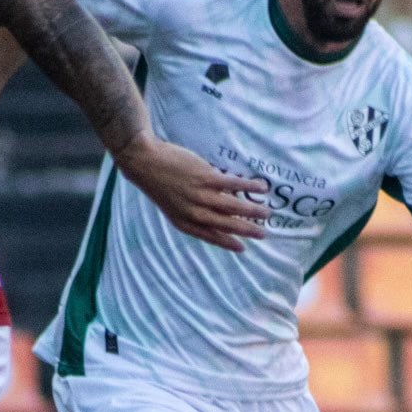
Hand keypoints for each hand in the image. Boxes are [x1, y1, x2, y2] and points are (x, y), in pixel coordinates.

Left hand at [115, 133, 267, 252]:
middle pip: (225, 224)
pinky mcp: (205, 178)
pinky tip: (261, 188)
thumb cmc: (159, 183)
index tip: (242, 248)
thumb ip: (191, 211)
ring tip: (267, 213)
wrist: (144, 163)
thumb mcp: (172, 205)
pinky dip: (248, 187)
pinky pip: (232, 185)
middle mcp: (193, 213)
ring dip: (251, 211)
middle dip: (246, 230)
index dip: (227, 243)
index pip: (210, 236)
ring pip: (232, 207)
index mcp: (184, 222)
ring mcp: (200, 196)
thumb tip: (214, 211)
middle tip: (263, 234)